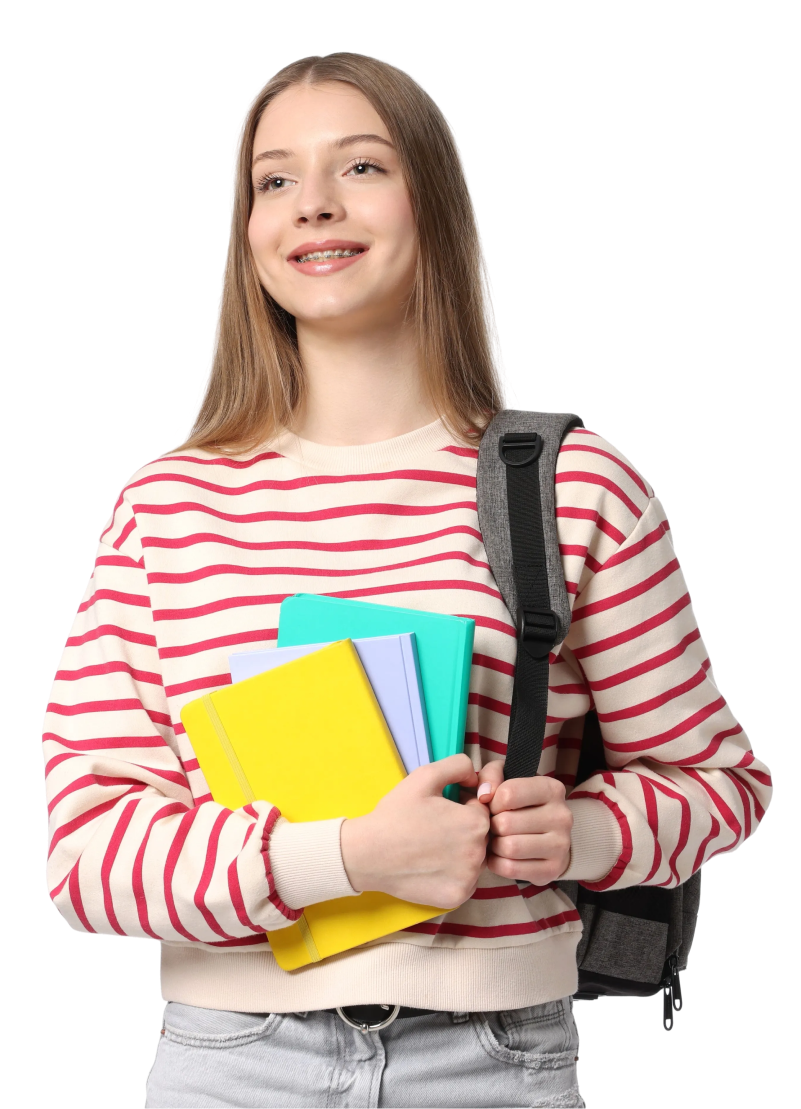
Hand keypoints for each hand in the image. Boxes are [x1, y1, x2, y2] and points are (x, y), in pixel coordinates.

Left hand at [460, 759, 572, 884]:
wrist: (547, 835)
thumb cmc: (520, 803)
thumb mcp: (506, 779)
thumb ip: (491, 776)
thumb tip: (484, 795)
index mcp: (551, 789)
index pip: (509, 793)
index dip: (492, 801)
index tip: (494, 806)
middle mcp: (561, 816)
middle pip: (506, 823)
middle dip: (492, 826)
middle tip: (494, 826)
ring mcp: (560, 845)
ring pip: (509, 848)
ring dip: (494, 845)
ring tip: (497, 840)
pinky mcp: (552, 869)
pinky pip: (511, 869)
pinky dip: (497, 863)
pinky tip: (500, 856)